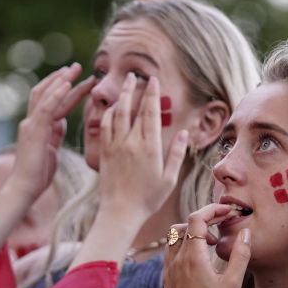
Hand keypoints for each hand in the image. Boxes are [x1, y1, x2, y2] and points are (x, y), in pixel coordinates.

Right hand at [9, 63, 93, 199]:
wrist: (25, 188)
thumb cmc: (39, 174)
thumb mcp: (51, 149)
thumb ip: (55, 134)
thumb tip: (61, 122)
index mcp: (39, 126)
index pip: (53, 102)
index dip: (66, 90)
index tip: (81, 80)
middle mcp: (32, 121)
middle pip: (46, 92)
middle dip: (62, 78)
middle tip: (78, 66)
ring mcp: (31, 124)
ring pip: (45, 95)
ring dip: (61, 80)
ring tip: (75, 69)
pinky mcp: (33, 131)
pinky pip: (45, 108)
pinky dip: (56, 94)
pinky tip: (67, 84)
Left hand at [98, 75, 184, 217]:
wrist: (120, 212)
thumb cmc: (148, 199)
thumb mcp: (169, 179)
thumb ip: (176, 154)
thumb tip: (182, 132)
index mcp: (150, 147)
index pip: (151, 113)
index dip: (153, 95)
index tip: (154, 81)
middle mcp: (131, 143)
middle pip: (133, 108)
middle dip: (135, 89)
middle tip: (135, 75)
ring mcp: (116, 146)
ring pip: (117, 113)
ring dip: (121, 96)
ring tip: (124, 85)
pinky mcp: (105, 152)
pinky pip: (105, 126)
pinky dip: (109, 113)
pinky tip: (112, 108)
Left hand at [164, 204, 249, 287]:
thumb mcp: (233, 283)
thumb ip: (241, 255)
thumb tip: (246, 234)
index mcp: (193, 257)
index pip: (197, 219)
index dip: (213, 209)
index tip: (228, 211)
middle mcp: (177, 258)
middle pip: (186, 224)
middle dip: (206, 218)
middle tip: (224, 222)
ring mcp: (169, 267)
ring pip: (174, 235)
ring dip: (193, 231)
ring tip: (212, 242)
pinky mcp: (167, 275)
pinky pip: (172, 249)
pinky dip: (185, 243)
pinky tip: (200, 256)